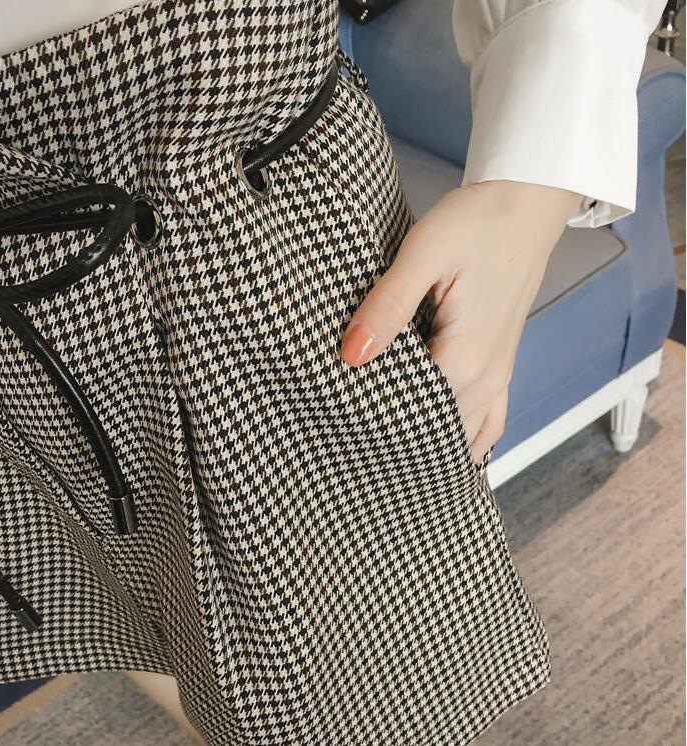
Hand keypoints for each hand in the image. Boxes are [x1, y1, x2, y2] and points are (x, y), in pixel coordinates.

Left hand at [339, 179, 582, 464]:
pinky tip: (446, 446)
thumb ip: (387, 307)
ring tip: (391, 452)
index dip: (373, 420)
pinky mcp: (501, 362)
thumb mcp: (422, 254)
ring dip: (432, 442)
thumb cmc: (477, 222)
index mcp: (465, 357)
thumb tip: (351, 355)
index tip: (341, 423)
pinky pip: (489, 419)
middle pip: (438, 430)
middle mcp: (487, 377)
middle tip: (357, 444)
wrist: (528, 203)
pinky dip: (466, 436)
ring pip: (465, 432)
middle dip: (399, 438)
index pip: (411, 413)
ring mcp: (500, 374)